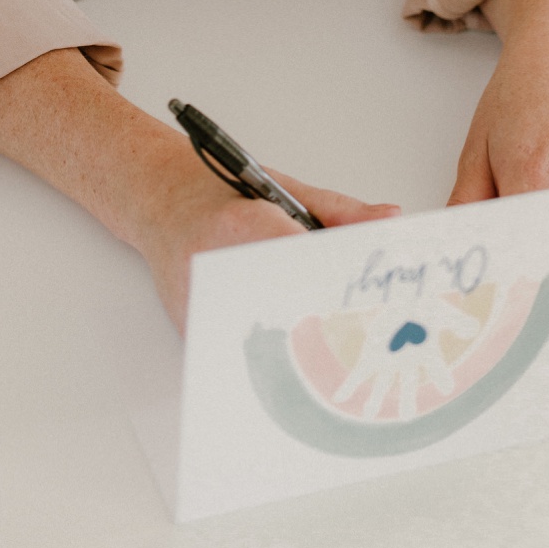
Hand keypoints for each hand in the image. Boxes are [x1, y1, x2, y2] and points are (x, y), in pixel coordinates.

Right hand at [0, 48, 396, 335]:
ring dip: (304, 348)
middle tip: (372, 346)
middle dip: (330, 326)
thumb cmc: (220, 191)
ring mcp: (196, 305)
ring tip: (342, 359)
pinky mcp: (191, 333)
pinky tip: (301, 359)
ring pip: (264, 339)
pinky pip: (241, 349)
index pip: (300, 261)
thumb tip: (391, 222)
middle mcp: (211, 269)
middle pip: (286, 308)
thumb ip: (341, 212)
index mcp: (238, 225)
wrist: (157, 199)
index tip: (375, 307)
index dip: (341, 285)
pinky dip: (275, 355)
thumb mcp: (285, 188)